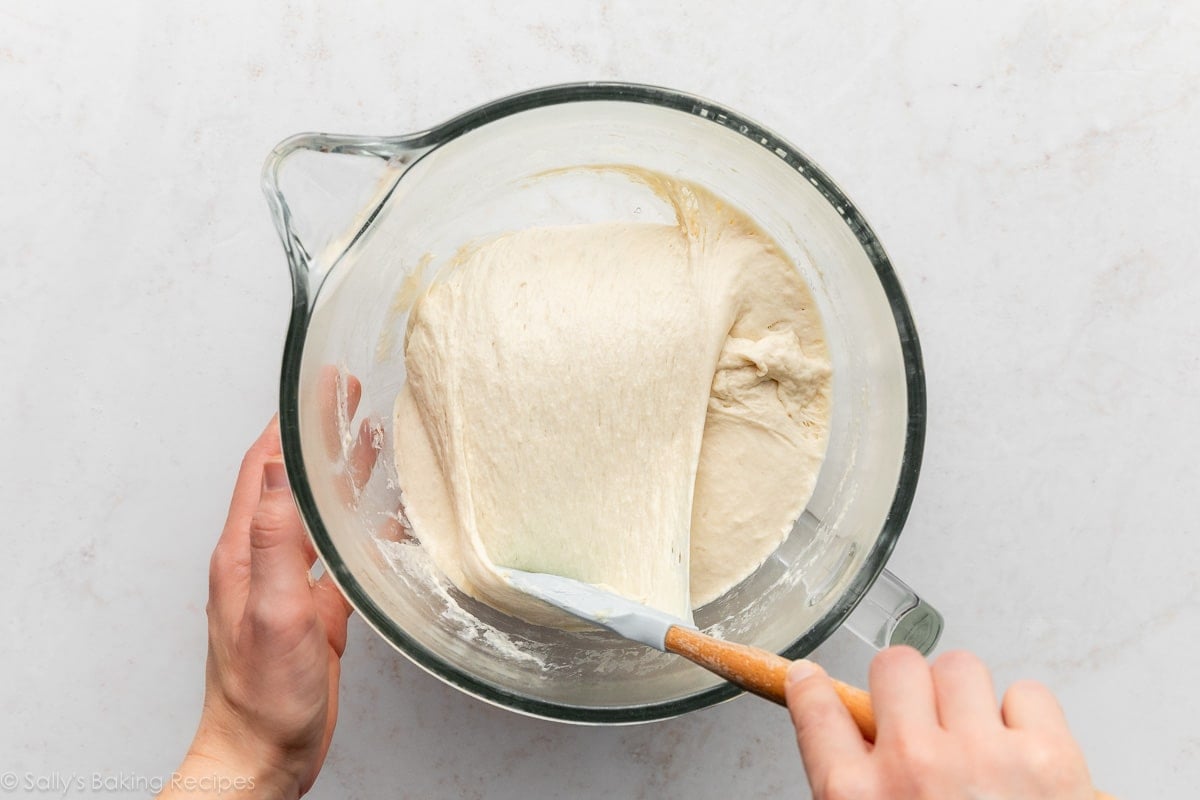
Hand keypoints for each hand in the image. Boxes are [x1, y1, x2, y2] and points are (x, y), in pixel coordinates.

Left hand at [160, 419, 352, 799]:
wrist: (262, 755)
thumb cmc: (261, 695)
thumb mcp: (270, 610)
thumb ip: (272, 541)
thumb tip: (271, 473)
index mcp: (245, 552)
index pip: (265, 469)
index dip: (291, 423)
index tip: (318, 387)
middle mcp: (265, 561)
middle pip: (292, 482)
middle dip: (319, 436)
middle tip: (348, 399)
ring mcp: (290, 586)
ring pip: (319, 515)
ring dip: (341, 476)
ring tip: (368, 440)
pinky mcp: (315, 612)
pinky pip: (340, 557)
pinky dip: (362, 528)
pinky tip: (384, 520)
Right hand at [786, 647, 1093, 799]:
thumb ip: (854, 795)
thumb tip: (851, 748)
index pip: (815, 709)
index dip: (811, 689)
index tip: (812, 681)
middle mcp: (911, 766)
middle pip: (893, 667)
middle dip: (906, 689)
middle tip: (921, 720)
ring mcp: (981, 756)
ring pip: (960, 667)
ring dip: (966, 699)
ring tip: (977, 740)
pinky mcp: (1048, 757)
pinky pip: (1026, 694)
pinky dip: (1026, 720)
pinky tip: (1022, 757)